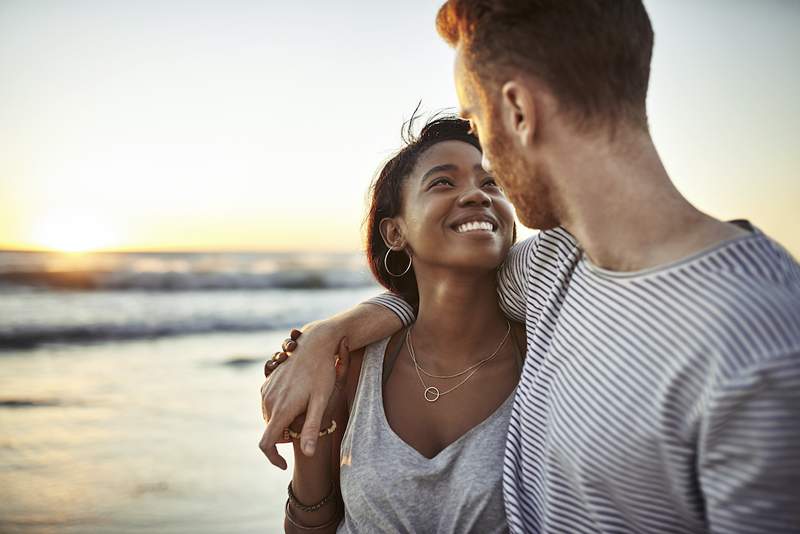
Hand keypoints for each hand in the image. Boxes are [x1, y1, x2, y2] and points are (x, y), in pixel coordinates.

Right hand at [258, 321, 344, 468]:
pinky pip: (270, 404)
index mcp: (281, 410)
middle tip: (307, 423)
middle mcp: (269, 401)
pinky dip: (281, 408)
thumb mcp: (321, 402)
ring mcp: (266, 391)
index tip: (284, 465)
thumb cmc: (323, 373)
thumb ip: (312, 428)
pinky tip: (300, 396)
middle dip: (285, 435)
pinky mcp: (268, 382)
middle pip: (271, 431)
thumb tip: (309, 455)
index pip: (266, 444)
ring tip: (306, 407)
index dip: (273, 458)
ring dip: (283, 421)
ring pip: (271, 417)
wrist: (316, 344)